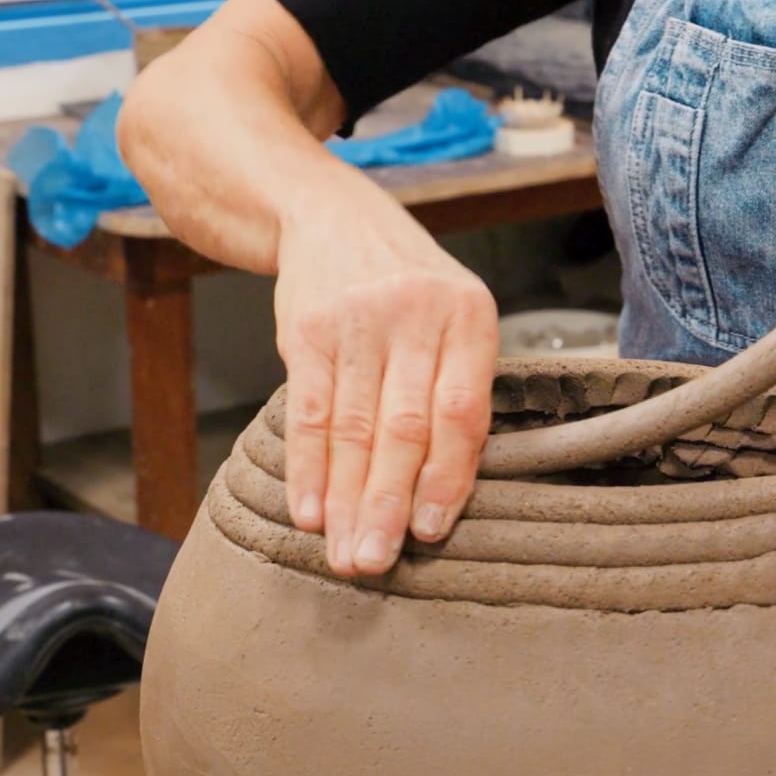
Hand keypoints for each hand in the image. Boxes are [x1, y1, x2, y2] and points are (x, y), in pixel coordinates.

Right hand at [274, 186, 497, 576]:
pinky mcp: (306, 330)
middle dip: (388, 504)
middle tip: (376, 562)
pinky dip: (307, 469)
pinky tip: (308, 512)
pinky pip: (307, 412)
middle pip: (403, 429)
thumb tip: (448, 493)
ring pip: (352, 429)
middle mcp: (415, 315)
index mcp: (469, 316)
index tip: (432, 531)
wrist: (331, 213)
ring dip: (345, 500)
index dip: (446, 478)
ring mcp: (357, 321)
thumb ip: (458, 387)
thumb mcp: (453, 315)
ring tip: (345, 555)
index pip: (462, 413)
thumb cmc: (409, 285)